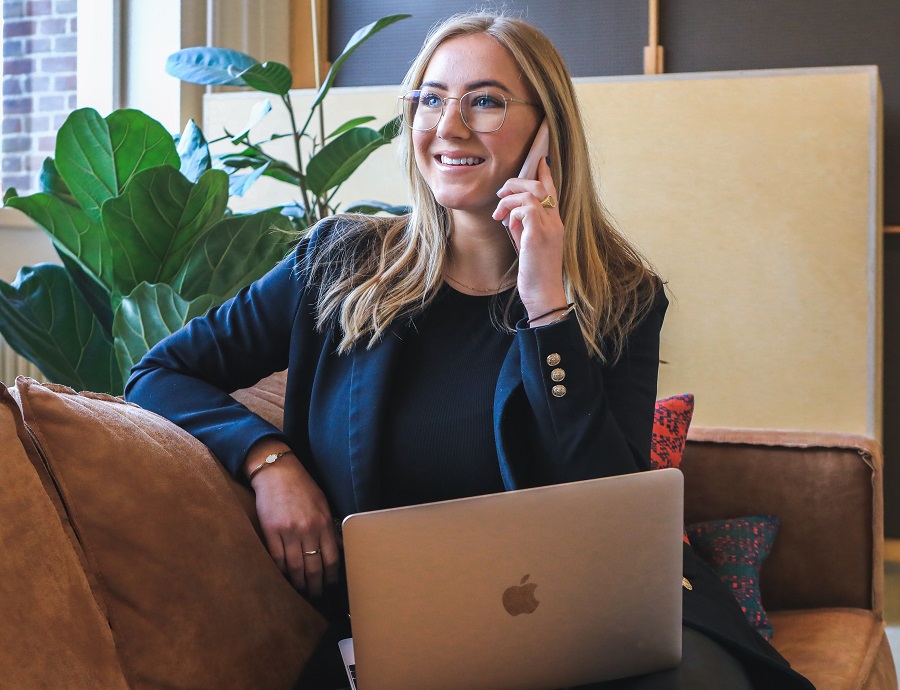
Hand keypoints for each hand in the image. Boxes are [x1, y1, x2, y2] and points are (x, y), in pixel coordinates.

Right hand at [246, 442, 340, 596]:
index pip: (331, 559)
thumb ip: (329, 528)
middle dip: (315, 586)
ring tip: (300, 591)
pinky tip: (284, 578)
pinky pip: (277, 559)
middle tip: (316, 596)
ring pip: (295, 567)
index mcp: (323, 523)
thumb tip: (338, 550)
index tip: (331, 586)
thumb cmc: (302, 487)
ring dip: (298, 583)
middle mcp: (308, 529)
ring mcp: (289, 531)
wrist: (277, 472)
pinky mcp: (271, 531)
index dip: (331, 577)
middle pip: (314, 568)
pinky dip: (281, 572)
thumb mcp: (323, 504)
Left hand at [492, 158, 567, 321]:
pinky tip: (507, 223)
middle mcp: (555, 222)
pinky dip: (513, 211)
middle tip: (500, 194)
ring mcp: (549, 227)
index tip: (539, 160)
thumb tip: (510, 214)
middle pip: (540, 185)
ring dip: (510, 198)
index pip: (552, 190)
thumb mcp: (527, 245)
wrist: (543, 295)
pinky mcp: (539, 235)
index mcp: (555, 223)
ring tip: (498, 212)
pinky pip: (526, 208)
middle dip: (516, 183)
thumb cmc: (535, 273)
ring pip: (531, 193)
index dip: (545, 173)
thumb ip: (523, 226)